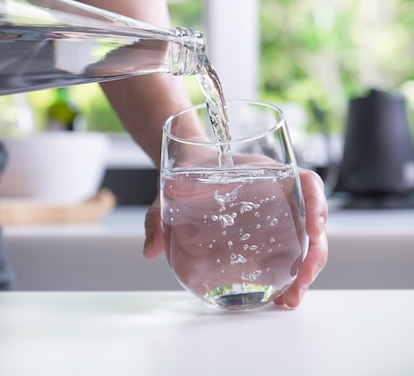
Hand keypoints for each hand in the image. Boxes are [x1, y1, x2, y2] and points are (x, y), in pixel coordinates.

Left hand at [143, 167, 328, 307]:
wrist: (183, 167)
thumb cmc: (184, 172)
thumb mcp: (168, 190)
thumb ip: (157, 216)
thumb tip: (151, 249)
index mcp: (264, 173)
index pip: (305, 183)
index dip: (316, 204)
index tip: (314, 229)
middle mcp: (278, 192)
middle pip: (312, 220)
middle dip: (314, 255)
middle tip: (299, 285)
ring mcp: (276, 212)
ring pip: (306, 240)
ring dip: (305, 271)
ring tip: (290, 299)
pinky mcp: (268, 231)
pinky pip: (289, 250)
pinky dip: (289, 272)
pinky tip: (280, 295)